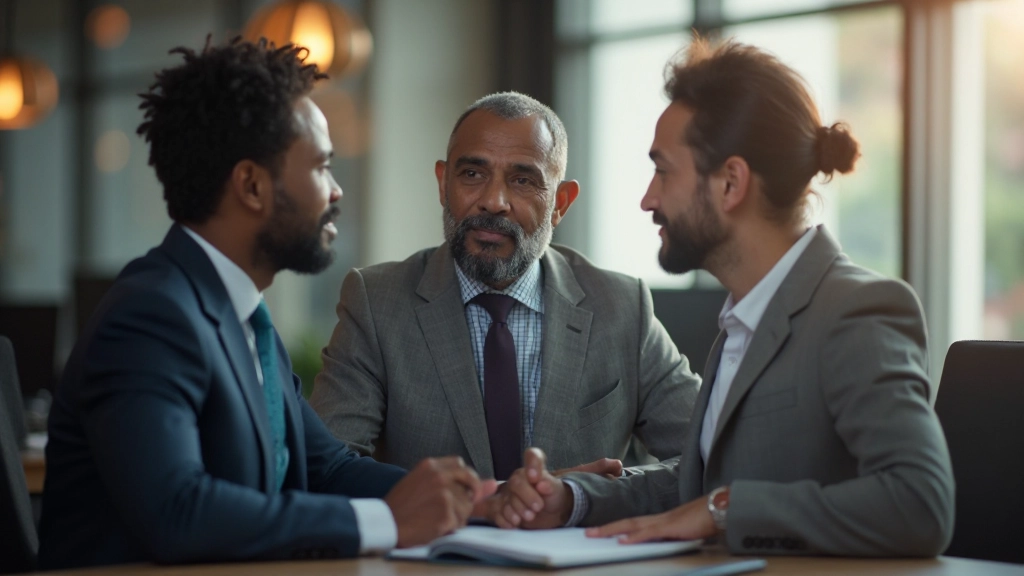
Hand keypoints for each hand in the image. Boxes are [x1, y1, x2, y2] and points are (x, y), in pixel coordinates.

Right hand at [385, 456, 497, 547]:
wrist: (386, 523)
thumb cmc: (402, 505)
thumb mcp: (423, 484)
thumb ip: (455, 480)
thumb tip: (494, 483)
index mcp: (430, 465)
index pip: (460, 465)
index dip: (464, 478)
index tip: (461, 489)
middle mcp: (439, 476)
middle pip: (470, 482)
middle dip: (468, 496)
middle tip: (455, 507)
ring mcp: (444, 494)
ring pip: (467, 505)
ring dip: (458, 516)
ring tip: (437, 519)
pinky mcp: (446, 512)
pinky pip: (460, 521)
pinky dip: (451, 527)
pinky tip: (436, 527)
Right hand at [472, 456, 622, 522]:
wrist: (536, 511)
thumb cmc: (554, 495)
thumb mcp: (574, 482)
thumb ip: (592, 471)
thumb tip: (617, 464)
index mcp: (536, 468)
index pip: (533, 455)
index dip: (534, 463)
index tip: (537, 477)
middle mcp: (520, 477)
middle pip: (517, 479)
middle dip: (527, 495)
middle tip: (538, 507)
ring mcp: (508, 492)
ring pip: (506, 496)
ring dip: (517, 507)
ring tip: (528, 517)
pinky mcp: (499, 507)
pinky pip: (496, 509)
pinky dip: (504, 516)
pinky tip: (513, 523)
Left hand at [585, 494, 715, 543]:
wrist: (719, 508)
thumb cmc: (704, 519)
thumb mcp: (682, 531)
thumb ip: (669, 536)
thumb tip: (656, 544)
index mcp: (658, 521)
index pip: (631, 523)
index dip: (614, 527)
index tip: (598, 532)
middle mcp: (657, 519)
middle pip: (625, 523)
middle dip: (605, 528)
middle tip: (587, 534)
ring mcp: (663, 522)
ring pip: (632, 526)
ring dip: (612, 530)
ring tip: (595, 535)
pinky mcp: (671, 527)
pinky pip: (649, 533)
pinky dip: (634, 537)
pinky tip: (622, 541)